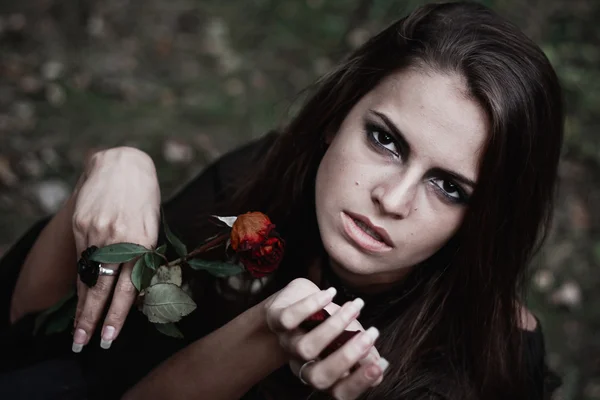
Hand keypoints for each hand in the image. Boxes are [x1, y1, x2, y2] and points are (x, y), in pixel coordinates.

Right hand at [71, 147, 160, 351]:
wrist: (123, 166)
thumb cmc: (145, 201)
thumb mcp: (153, 228)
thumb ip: (144, 258)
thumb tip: (135, 294)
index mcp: (143, 242)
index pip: (128, 288)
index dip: (117, 315)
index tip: (108, 338)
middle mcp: (119, 239)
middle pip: (102, 288)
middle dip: (91, 319)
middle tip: (83, 344)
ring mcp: (97, 231)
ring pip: (88, 276)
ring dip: (82, 306)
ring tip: (77, 331)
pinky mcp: (81, 223)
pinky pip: (81, 258)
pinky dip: (82, 279)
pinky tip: (81, 296)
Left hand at [264, 278, 388, 398]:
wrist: (291, 300)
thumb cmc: (323, 322)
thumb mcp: (346, 337)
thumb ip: (362, 353)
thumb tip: (380, 366)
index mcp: (321, 372)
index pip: (339, 391)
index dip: (359, 382)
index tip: (380, 363)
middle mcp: (302, 363)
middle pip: (319, 377)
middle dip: (348, 358)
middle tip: (371, 335)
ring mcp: (287, 343)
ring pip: (306, 348)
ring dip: (335, 327)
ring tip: (355, 308)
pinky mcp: (276, 320)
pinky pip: (289, 319)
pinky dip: (311, 305)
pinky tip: (331, 294)